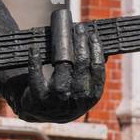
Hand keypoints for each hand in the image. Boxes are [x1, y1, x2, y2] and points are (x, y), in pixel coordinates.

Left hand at [19, 8, 104, 122]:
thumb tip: (104, 45)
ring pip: (61, 73)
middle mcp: (76, 101)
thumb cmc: (66, 92)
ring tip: (62, 35)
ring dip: (62, 52)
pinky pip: (36, 78)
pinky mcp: (37, 100)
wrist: (40, 111)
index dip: (96, 50)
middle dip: (81, 45)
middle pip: (81, 68)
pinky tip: (35, 49)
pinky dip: (35, 62)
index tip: (92, 34)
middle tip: (79, 28)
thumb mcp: (83, 86)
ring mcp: (56, 102)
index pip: (97, 70)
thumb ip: (92, 69)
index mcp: (91, 97)